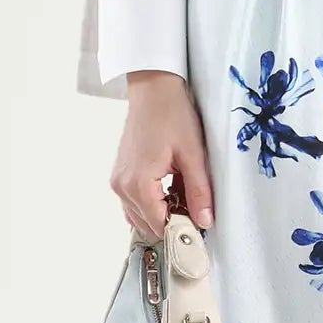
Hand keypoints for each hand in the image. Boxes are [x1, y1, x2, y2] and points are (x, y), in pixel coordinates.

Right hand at [112, 69, 214, 240]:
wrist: (153, 90)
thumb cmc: (172, 115)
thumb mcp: (193, 154)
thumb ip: (199, 191)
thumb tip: (204, 221)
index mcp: (139, 184)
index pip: (160, 226)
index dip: (182, 232)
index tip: (201, 232)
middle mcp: (122, 187)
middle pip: (148, 225)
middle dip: (173, 224)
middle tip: (197, 213)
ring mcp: (118, 182)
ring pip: (140, 217)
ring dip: (162, 215)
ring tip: (184, 198)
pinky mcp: (119, 175)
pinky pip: (134, 203)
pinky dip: (151, 205)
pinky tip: (170, 193)